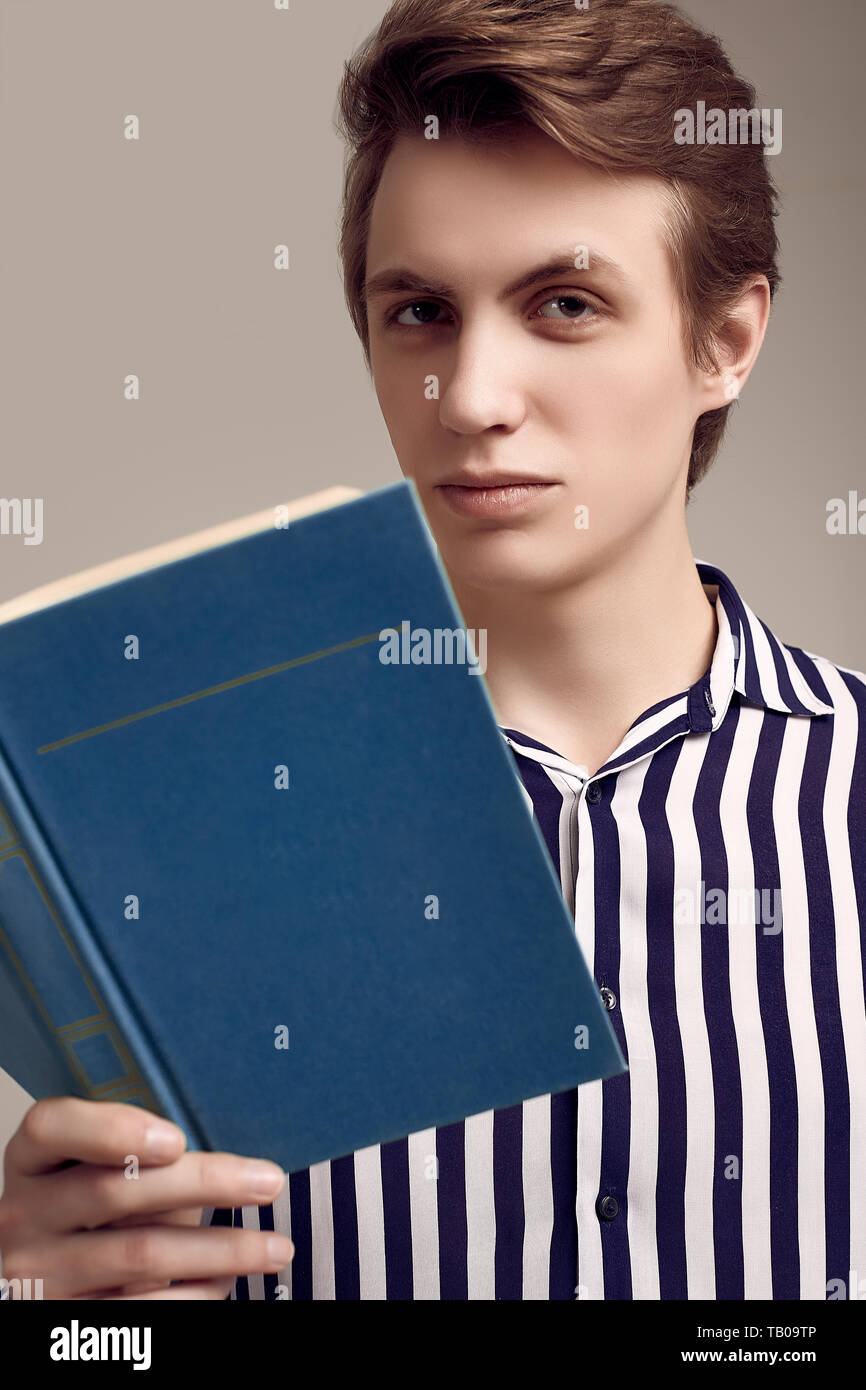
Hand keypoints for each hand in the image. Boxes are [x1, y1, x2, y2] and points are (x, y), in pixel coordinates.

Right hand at [0, 1096, 292, 1299]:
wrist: (50, 1278)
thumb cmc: (91, 1205)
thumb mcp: (101, 1169)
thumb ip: (144, 1156)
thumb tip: (231, 1158)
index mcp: (32, 1159)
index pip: (51, 1127)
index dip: (110, 1130)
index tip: (176, 1139)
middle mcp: (24, 1214)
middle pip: (113, 1191)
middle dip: (203, 1184)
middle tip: (266, 1182)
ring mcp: (39, 1271)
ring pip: (141, 1254)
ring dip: (221, 1250)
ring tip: (274, 1246)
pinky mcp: (65, 1319)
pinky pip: (142, 1308)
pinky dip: (195, 1294)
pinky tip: (227, 1282)